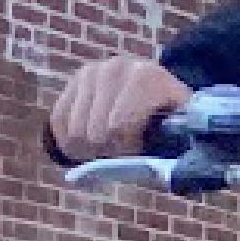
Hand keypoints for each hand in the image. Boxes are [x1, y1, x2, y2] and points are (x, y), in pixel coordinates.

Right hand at [47, 52, 188, 165]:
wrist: (155, 90)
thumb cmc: (170, 118)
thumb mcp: (181, 129)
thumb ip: (172, 147)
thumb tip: (154, 171)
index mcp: (147, 77)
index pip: (119, 126)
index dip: (125, 150)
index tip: (138, 151)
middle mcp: (115, 69)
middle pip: (94, 133)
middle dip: (106, 152)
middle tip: (120, 152)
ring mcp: (91, 73)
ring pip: (75, 132)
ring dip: (88, 151)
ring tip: (107, 149)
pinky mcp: (73, 82)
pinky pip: (58, 123)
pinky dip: (70, 142)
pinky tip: (88, 144)